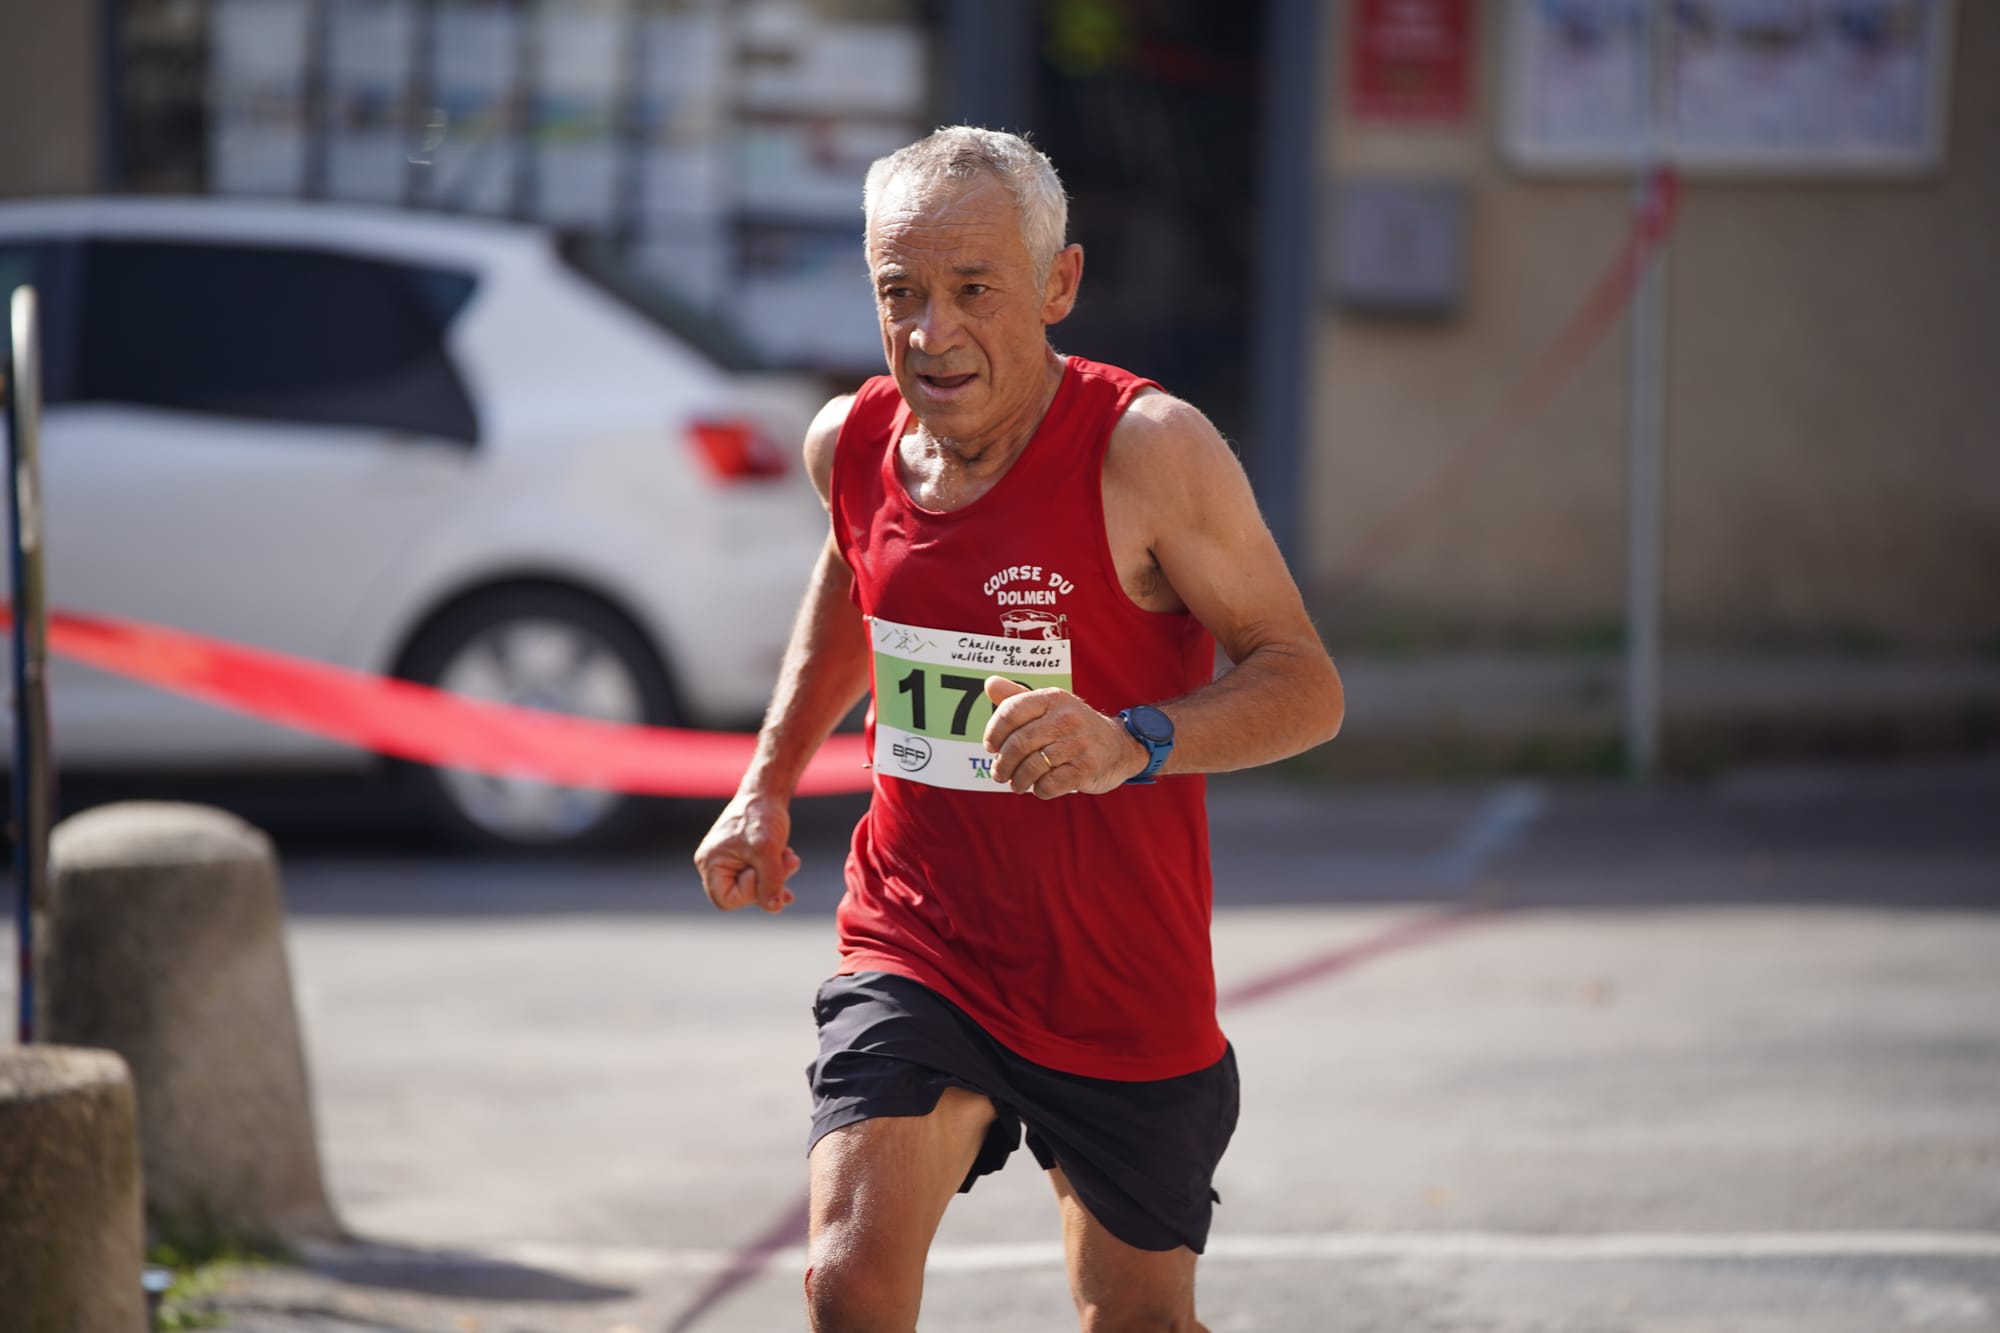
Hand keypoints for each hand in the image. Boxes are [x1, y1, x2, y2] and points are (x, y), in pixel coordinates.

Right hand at [694, 793, 801, 912]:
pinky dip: (776, 873)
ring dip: (776, 876)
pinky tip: (789, 863)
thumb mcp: (768, 850)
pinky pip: (759, 877)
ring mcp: (728, 862)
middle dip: (769, 882)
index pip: (727, 901)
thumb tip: (774, 908)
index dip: (750, 893)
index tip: (764, 871)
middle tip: (788, 861)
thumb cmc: (762, 816)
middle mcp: (714, 865)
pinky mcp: (743, 859)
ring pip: (755, 887)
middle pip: (742, 895)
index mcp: (709, 863)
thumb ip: (771, 882)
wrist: (767, 792)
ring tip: (789, 857)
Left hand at [981, 676, 1147, 797]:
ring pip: (1032, 767)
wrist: (1120, 746)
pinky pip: (1049, 784)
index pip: (1011, 711)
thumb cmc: (1075, 727)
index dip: (994, 732)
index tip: (990, 747)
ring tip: (1016, 784)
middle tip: (998, 774)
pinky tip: (1040, 787)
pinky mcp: (1087, 768)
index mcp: (1054, 698)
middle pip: (1019, 743)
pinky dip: (1039, 790)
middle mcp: (1067, 717)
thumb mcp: (1051, 707)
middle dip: (1002, 764)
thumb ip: (1019, 697)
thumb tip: (990, 684)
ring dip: (1018, 781)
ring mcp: (1079, 743)